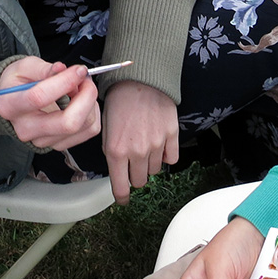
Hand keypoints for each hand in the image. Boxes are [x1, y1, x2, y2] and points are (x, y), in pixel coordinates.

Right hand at [0, 58, 100, 148]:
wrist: (13, 102)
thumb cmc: (19, 82)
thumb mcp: (24, 67)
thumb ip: (43, 68)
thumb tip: (61, 69)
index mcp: (11, 106)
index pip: (40, 98)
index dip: (65, 81)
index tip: (79, 70)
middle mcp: (26, 129)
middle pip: (67, 123)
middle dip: (86, 97)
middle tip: (85, 79)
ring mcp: (43, 140)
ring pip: (83, 126)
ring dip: (90, 102)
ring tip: (80, 88)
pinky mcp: (58, 144)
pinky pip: (89, 130)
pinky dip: (93, 112)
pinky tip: (82, 101)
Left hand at [102, 81, 179, 203]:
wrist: (141, 79)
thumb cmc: (120, 99)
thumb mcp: (105, 127)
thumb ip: (111, 150)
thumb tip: (118, 167)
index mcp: (116, 151)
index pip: (120, 187)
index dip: (122, 197)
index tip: (123, 199)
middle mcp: (136, 152)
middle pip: (139, 181)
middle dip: (135, 176)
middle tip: (132, 164)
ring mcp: (157, 145)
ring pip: (155, 170)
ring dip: (149, 164)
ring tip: (145, 147)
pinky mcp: (172, 136)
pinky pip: (172, 158)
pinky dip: (167, 155)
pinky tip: (160, 144)